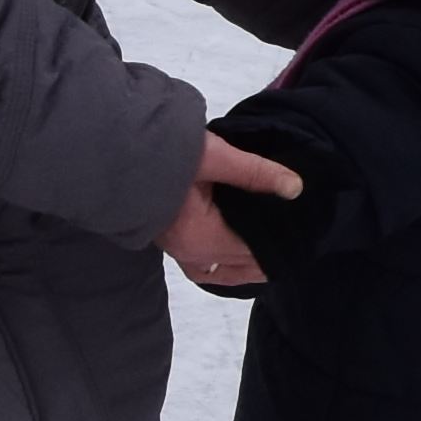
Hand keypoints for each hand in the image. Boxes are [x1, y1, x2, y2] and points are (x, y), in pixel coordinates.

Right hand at [161, 130, 301, 290]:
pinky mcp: (169, 242)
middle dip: (268, 254)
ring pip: (222, 271)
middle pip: (239, 265)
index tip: (304, 234)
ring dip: (247, 264)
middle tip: (298, 241)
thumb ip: (256, 172)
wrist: (117, 149)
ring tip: (274, 250)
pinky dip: (225, 264)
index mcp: (201, 237)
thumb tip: (295, 188)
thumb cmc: (164, 152)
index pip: (253, 251)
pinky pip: (203, 267)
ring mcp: (175, 250)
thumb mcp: (214, 156)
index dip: (280, 244)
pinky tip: (238, 253)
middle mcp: (188, 253)